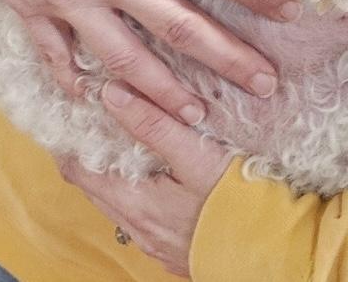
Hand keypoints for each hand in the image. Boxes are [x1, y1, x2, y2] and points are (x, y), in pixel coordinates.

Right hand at [0, 0, 299, 122]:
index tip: (291, 9)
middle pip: (179, 25)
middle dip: (227, 58)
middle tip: (267, 87)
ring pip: (124, 58)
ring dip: (164, 89)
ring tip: (198, 116)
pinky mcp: (30, 7)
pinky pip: (56, 56)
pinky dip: (75, 81)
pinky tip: (96, 103)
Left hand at [61, 80, 230, 277]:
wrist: (281, 256)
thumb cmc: (242, 205)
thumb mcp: (197, 157)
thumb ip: (154, 125)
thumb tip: (112, 92)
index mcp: (136, 205)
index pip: (79, 170)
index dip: (68, 139)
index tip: (66, 109)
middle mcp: (139, 229)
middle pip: (94, 186)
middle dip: (87, 151)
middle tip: (88, 115)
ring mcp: (157, 241)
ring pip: (117, 200)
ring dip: (112, 170)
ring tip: (119, 135)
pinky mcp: (177, 245)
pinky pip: (140, 213)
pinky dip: (135, 187)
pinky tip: (154, 170)